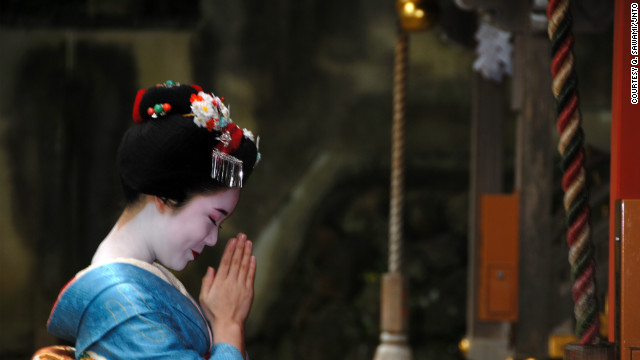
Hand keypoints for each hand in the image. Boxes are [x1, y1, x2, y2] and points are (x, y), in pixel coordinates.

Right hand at [199, 233, 255, 353]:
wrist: (228, 325)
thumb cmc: (214, 312)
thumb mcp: (204, 297)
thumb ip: (207, 281)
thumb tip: (211, 268)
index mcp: (219, 282)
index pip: (225, 262)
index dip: (230, 249)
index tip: (233, 240)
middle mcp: (231, 282)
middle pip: (236, 261)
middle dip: (239, 247)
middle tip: (243, 236)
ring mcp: (241, 286)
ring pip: (244, 266)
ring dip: (247, 253)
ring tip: (248, 242)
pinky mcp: (249, 292)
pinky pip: (251, 276)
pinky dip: (252, 266)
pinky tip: (253, 257)